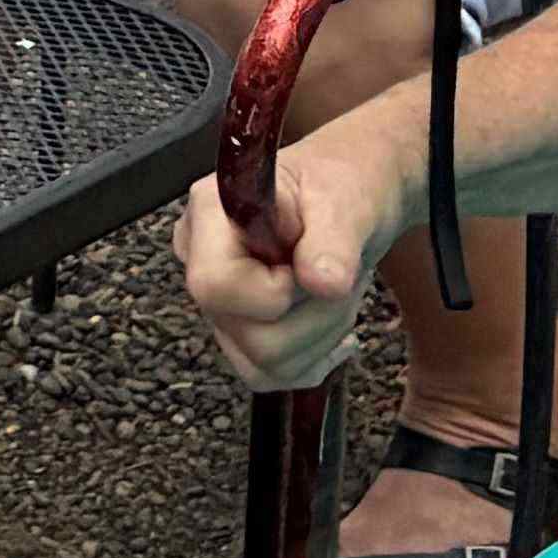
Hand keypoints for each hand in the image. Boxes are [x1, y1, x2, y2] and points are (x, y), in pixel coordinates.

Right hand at [176, 96, 419, 389]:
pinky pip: (268, 375)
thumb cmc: (346, 182)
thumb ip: (333, 238)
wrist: (356, 194)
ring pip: (259, 364)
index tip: (312, 266)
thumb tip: (323, 284)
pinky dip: (313, 357)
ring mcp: (219, 301)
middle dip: (312, 316)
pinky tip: (333, 322)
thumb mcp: (348, 199)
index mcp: (211, 213)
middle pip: (242, 334)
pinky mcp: (239, 329)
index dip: (274, 293)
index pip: (215, 285)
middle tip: (341, 276)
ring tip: (338, 289)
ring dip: (319, 336)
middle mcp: (201, 258)